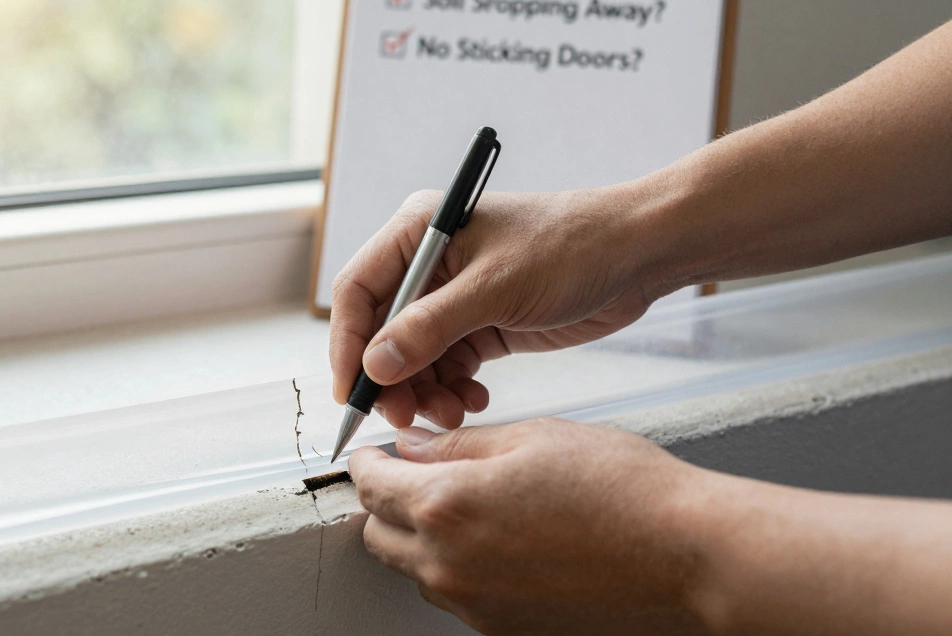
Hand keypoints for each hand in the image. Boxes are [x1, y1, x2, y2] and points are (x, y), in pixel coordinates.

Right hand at [330, 188, 655, 428]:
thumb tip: (374, 366)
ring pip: (414, 357)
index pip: (358, 291)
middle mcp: (429, 263)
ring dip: (425, 391)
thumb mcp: (495, 289)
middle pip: (382, 331)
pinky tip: (474, 400)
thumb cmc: (570, 248)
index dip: (347, 344)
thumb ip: (430, 329)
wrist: (637, 255)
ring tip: (453, 413)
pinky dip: (453, 389)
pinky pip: (448, 365)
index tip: (352, 393)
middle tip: (406, 418)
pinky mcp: (483, 323)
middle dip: (391, 378)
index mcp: (419, 232)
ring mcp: (455, 296)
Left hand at [349, 419, 711, 634]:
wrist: (688, 558)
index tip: (374, 450)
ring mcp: (475, 607)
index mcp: (447, 506)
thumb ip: (457, 445)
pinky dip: (457, 569)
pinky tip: (499, 542)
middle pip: (378, 534)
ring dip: (419, 537)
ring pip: (414, 569)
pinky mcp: (504, 631)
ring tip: (465, 507)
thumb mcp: (532, 438)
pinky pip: (456, 598)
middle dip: (385, 501)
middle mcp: (449, 565)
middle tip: (414, 474)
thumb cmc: (623, 490)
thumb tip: (411, 446)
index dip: (367, 460)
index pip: (370, 484)